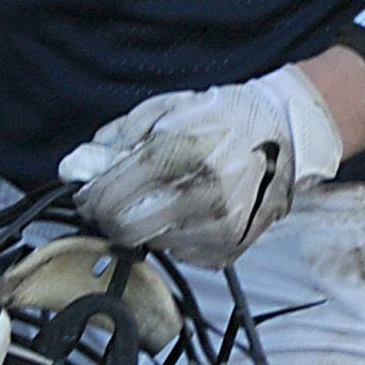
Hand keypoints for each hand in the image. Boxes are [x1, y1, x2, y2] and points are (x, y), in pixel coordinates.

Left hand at [58, 66, 346, 265]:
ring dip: (142, 225)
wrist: (287, 134)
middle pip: (126, 228)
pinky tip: (186, 212)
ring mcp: (219, 225)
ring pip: (151, 243)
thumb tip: (78, 166)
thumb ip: (118, 138)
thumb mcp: (166, 110)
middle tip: (109, 205)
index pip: (114, 192)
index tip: (87, 194)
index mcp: (183, 151)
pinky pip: (179, 254)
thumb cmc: (223, 117)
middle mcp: (203, 193)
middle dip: (108, 218)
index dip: (89, 197)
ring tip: (159, 199)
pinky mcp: (230, 248)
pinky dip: (171, 236)